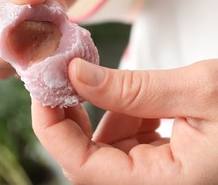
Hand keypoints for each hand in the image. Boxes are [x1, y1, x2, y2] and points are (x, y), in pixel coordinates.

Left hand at [32, 58, 217, 183]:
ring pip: (106, 144)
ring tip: (121, 76)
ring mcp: (158, 178)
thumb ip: (133, 87)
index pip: (81, 167)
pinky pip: (127, 139)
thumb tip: (75, 73)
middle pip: (87, 156)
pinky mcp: (163, 164)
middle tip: (68, 69)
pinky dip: (127, 112)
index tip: (42, 85)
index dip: (52, 126)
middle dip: (74, 111)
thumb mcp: (201, 91)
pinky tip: (144, 94)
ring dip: (106, 107)